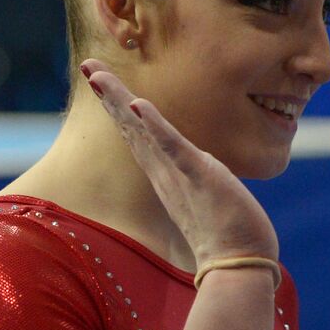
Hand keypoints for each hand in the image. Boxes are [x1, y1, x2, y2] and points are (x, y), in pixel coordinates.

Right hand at [81, 59, 278, 268]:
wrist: (240, 265)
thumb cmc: (229, 235)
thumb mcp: (206, 198)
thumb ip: (196, 181)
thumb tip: (201, 170)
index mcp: (167, 176)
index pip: (138, 135)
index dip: (119, 106)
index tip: (101, 79)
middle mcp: (165, 174)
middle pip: (130, 127)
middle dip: (110, 95)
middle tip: (88, 65)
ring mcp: (178, 175)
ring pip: (143, 131)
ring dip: (121, 101)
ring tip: (99, 76)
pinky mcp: (199, 176)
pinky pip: (173, 147)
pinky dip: (155, 125)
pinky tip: (138, 104)